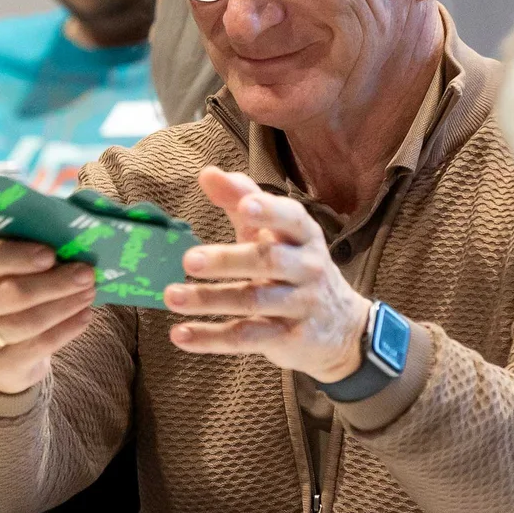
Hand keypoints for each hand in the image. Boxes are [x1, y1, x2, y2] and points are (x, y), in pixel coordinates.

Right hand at [0, 238, 95, 393]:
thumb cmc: (2, 289)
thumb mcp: (4, 266)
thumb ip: (24, 252)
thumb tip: (67, 244)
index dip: (17, 256)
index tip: (51, 254)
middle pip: (8, 294)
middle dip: (53, 283)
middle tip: (86, 274)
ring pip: (23, 324)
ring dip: (62, 306)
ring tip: (88, 293)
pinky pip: (34, 348)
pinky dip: (64, 331)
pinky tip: (84, 316)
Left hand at [164, 167, 370, 382]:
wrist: (342, 330)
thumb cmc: (297, 270)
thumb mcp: (277, 235)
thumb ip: (242, 201)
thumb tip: (207, 173)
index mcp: (304, 236)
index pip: (292, 218)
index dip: (269, 211)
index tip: (243, 206)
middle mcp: (307, 268)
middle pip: (268, 261)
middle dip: (227, 259)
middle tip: (188, 260)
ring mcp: (300, 305)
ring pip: (253, 301)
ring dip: (209, 299)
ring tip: (171, 297)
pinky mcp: (289, 339)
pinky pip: (246, 337)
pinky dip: (211, 338)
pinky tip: (179, 335)